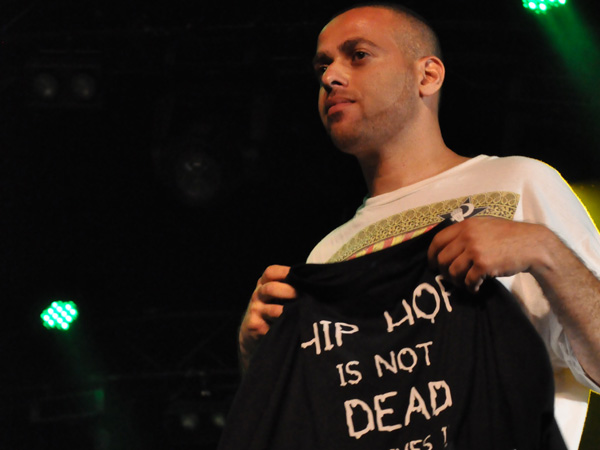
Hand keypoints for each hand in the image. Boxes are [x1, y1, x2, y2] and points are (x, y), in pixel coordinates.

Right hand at [239, 265, 296, 369]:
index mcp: (264, 282)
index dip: (286, 272)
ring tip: (302, 313)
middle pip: (271, 289)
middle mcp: (257, 294)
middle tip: (304, 296)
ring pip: (273, 310)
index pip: (271, 272)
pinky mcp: (254, 326)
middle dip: (290, 292)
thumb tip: (314, 282)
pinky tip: (293, 327)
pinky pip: (272, 327)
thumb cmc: (274, 306)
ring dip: (289, 312)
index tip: (301, 277)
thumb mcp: (277, 293)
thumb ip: (290, 286)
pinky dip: (284, 326)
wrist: (253, 330)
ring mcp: (255, 310)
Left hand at [427, 217, 550, 292]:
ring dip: (457, 281)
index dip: (431, 254)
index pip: (438, 240)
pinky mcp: (483, 265)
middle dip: (443, 272)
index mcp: (465, 225)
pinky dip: (470, 287)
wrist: (531, 244)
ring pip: (453, 272)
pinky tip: (475, 288)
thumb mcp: (484, 225)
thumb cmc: (508, 236)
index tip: (432, 264)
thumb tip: (446, 247)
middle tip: (450, 278)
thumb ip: (466, 232)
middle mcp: (467, 236)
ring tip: (465, 283)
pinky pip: (468, 281)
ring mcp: (475, 250)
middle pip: (442, 258)